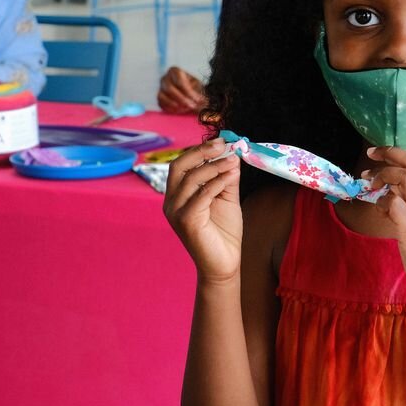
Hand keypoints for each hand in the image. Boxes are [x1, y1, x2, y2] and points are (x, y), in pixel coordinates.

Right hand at [158, 67, 206, 113]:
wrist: (191, 96)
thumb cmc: (195, 89)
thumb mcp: (199, 87)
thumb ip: (199, 92)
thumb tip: (200, 100)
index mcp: (175, 71)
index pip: (179, 80)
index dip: (188, 91)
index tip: (197, 99)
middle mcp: (165, 78)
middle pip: (169, 88)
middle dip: (181, 99)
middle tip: (192, 106)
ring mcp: (161, 88)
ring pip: (162, 96)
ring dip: (175, 104)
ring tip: (186, 109)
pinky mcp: (159, 99)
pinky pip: (161, 104)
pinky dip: (170, 109)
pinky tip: (180, 111)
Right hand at [163, 138, 243, 281]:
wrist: (225, 264)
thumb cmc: (224, 232)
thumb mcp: (227, 197)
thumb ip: (226, 177)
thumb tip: (232, 153)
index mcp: (177, 194)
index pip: (182, 164)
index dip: (200, 150)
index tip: (223, 141)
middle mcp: (171, 202)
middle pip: (179, 166)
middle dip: (202, 152)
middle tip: (224, 144)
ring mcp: (175, 212)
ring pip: (191, 179)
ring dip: (214, 166)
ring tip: (234, 160)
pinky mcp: (186, 221)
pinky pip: (201, 195)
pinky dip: (217, 182)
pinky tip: (232, 175)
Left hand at [365, 146, 405, 300]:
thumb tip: (387, 198)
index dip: (395, 154)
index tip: (376, 154)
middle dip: (388, 154)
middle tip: (369, 160)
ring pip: (405, 178)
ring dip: (384, 176)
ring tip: (370, 186)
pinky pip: (395, 205)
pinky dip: (383, 203)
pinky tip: (381, 212)